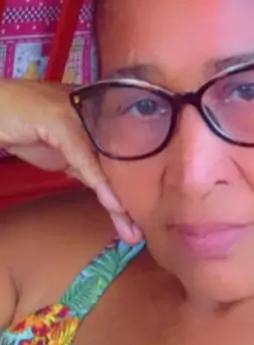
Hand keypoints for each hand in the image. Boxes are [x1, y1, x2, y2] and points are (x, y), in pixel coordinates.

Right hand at [0, 79, 141, 243]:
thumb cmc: (23, 124)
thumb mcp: (60, 151)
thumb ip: (83, 164)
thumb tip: (106, 189)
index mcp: (99, 116)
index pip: (123, 156)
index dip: (130, 189)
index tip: (139, 221)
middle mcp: (95, 111)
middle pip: (120, 161)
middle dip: (130, 199)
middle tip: (139, 233)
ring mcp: (78, 112)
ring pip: (105, 162)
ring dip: (118, 199)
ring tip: (131, 228)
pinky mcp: (59, 119)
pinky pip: (84, 157)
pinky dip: (98, 182)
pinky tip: (113, 205)